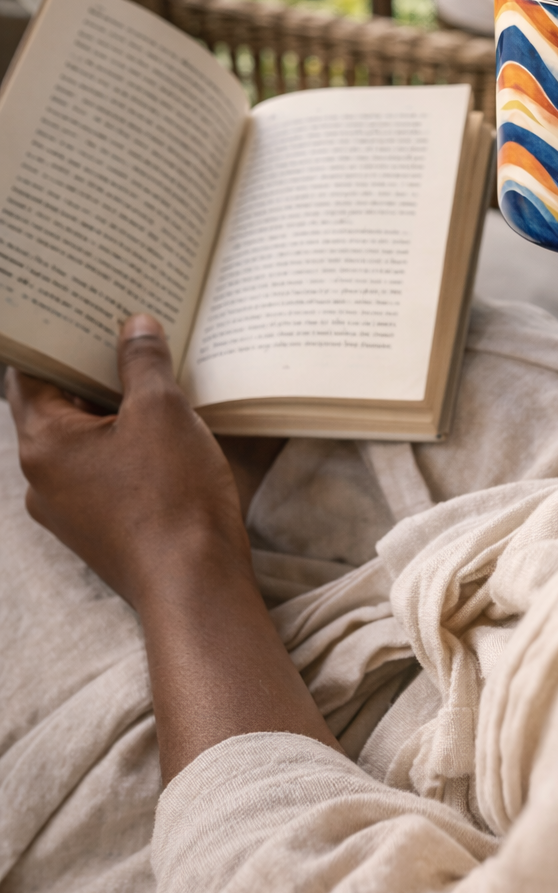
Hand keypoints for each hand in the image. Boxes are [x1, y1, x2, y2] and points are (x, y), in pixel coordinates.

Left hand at [6, 313, 337, 780]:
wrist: (195, 585)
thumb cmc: (172, 497)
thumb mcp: (161, 412)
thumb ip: (142, 363)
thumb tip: (134, 326)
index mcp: (43, 442)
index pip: (27, 372)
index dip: (54, 337)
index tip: (79, 307)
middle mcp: (42, 477)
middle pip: (54, 403)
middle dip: (91, 367)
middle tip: (125, 328)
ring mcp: (69, 507)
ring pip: (81, 437)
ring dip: (111, 406)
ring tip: (150, 372)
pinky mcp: (100, 525)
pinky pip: (101, 468)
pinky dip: (122, 441)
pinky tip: (161, 427)